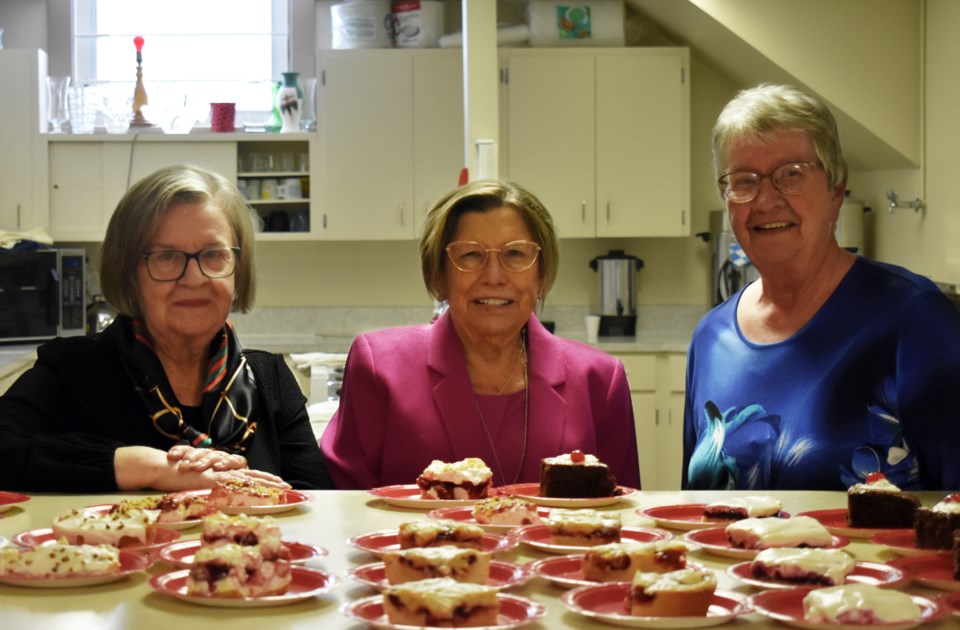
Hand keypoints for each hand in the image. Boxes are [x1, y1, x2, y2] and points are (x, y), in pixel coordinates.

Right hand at [115, 446, 290, 491]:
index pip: (246, 475)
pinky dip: (249, 488)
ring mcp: (219, 474)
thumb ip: (209, 487)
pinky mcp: (213, 480)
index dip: (262, 478)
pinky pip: (235, 484)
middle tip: (287, 486)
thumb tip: (219, 497)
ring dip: (266, 484)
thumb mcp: (196, 483)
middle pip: (252, 475)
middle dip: (270, 481)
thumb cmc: (176, 477)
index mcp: (221, 472)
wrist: (162, 467)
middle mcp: (223, 471)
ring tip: (281, 488)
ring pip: (248, 479)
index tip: (278, 484)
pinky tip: (259, 492)